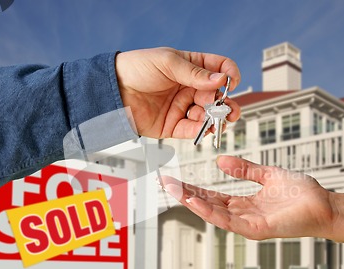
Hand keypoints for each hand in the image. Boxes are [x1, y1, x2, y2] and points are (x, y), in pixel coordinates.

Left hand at [115, 47, 240, 138]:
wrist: (112, 90)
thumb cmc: (135, 68)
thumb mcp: (167, 62)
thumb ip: (194, 73)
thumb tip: (220, 80)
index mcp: (190, 67)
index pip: (218, 69)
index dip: (228, 74)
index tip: (231, 82)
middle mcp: (188, 88)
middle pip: (216, 96)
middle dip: (225, 103)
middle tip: (229, 109)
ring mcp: (182, 107)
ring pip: (207, 115)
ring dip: (215, 118)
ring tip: (216, 119)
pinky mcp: (172, 125)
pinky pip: (191, 130)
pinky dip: (201, 130)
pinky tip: (205, 128)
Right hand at [161, 155, 336, 239]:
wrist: (325, 204)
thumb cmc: (302, 193)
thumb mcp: (267, 174)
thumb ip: (245, 169)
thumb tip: (220, 161)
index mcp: (245, 203)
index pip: (212, 196)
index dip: (193, 188)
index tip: (176, 179)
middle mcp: (244, 215)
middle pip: (209, 205)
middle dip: (186, 195)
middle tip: (166, 184)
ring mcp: (249, 223)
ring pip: (215, 214)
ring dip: (194, 203)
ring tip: (176, 192)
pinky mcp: (258, 229)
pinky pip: (230, 222)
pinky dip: (212, 213)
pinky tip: (197, 203)